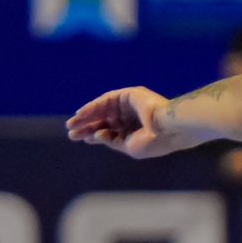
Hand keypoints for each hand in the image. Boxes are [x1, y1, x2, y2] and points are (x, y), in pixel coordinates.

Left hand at [65, 87, 193, 157]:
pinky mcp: (130, 95)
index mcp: (136, 131)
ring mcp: (131, 105)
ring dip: (87, 117)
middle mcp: (133, 117)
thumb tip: (96, 134)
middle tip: (71, 133)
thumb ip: (112, 141)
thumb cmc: (154, 142)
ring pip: (103, 110)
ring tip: (72, 124)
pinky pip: (107, 100)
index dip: (95, 135)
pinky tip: (81, 114)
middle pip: (105, 120)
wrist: (169, 129)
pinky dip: (94, 106)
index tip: (82, 139)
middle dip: (87, 127)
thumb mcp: (129, 147)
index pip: (111, 131)